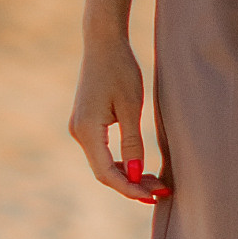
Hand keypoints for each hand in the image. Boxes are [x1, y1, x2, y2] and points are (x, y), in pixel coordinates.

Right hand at [68, 29, 170, 203]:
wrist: (103, 42)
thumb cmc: (120, 69)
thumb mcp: (131, 107)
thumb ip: (132, 143)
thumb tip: (133, 175)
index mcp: (87, 131)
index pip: (107, 173)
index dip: (129, 188)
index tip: (153, 196)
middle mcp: (78, 132)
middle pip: (103, 172)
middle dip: (130, 185)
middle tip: (159, 191)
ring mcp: (79, 128)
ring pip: (102, 163)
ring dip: (126, 175)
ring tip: (153, 182)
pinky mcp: (85, 122)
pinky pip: (101, 151)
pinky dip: (119, 162)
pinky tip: (138, 167)